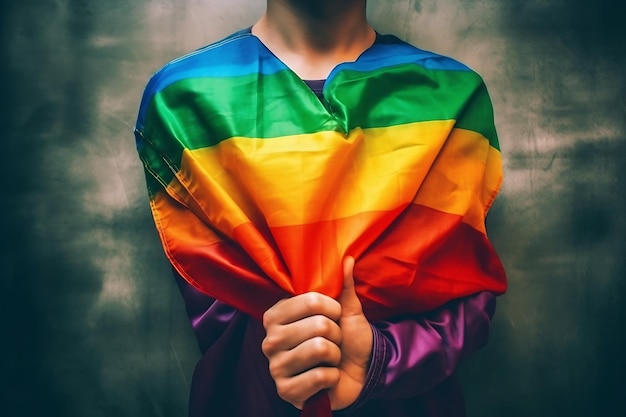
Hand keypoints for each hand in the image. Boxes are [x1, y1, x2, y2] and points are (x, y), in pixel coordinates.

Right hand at [261, 257, 372, 409]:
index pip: (311, 300)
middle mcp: (270, 339)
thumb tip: (347, 259)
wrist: (357, 374)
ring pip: (320, 349)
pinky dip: (333, 377)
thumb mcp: (346, 310)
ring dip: (335, 355)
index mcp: (276, 314)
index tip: (334, 315)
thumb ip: (343, 285)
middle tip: (332, 341)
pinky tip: (326, 378)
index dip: (333, 308)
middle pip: (319, 325)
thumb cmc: (346, 339)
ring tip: (330, 358)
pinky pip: (320, 376)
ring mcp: (275, 367)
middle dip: (336, 334)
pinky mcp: (285, 391)